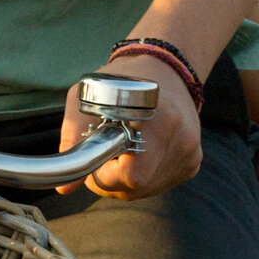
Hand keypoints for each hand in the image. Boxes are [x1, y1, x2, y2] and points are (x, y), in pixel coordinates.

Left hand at [57, 54, 202, 198]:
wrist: (164, 67)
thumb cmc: (121, 80)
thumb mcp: (86, 99)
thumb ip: (73, 141)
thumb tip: (65, 188)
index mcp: (160, 120)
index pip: (132, 175)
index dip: (105, 175)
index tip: (97, 157)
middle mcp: (181, 139)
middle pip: (138, 188)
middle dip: (112, 180)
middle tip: (105, 153)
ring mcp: (190, 152)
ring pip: (147, 191)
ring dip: (127, 180)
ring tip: (122, 149)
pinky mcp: (193, 161)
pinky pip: (160, 185)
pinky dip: (144, 176)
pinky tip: (139, 153)